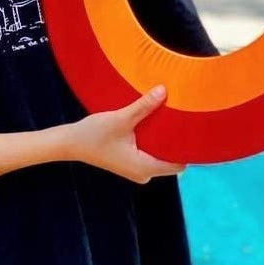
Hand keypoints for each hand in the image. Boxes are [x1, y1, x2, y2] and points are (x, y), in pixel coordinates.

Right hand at [67, 86, 186, 183]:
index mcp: (145, 167)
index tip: (195, 131)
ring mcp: (135, 170)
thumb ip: (143, 106)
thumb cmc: (93, 134)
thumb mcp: (120, 119)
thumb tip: (164, 90)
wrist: (68, 144)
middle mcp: (144, 174)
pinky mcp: (129, 164)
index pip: (180, 164)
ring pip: (160, 157)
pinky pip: (150, 155)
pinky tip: (153, 127)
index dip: (188, 149)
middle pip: (171, 160)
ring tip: (169, 121)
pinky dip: (153, 143)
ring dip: (163, 142)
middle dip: (177, 143)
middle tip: (184, 121)